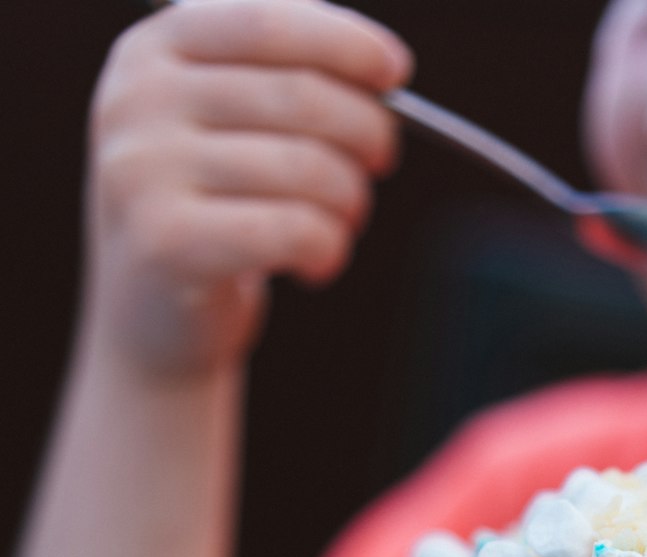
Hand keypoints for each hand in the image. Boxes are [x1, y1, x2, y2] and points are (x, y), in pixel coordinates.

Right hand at [85, 0, 412, 374]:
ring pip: (308, 168)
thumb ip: (278, 77)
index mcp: (152, 52)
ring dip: (350, 202)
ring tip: (342, 225)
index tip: (395, 72)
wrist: (152, 323)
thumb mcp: (220, 126)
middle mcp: (137, 102)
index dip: (345, 42)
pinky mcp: (167, 243)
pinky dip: (328, 249)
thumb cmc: (209, 216)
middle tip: (379, 166)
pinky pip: (293, 230)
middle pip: (301, 96)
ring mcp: (144, 172)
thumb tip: (381, 70)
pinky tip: (318, 265)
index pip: (266, 19)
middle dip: (366, 134)